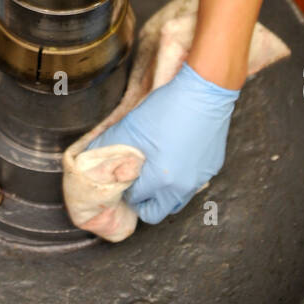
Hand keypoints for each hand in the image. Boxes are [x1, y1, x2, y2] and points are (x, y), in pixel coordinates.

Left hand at [85, 62, 237, 223]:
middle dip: (144, 202)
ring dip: (163, 195)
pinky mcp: (212, 168)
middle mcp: (183, 186)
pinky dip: (181, 179)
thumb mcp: (130, 126)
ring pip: (177, 201)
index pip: (137, 201)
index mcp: (161, 179)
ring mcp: (200, 179)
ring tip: (155, 174)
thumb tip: (91, 155)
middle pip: (158, 212)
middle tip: (136, 184)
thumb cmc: (168, 108)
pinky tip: (175, 158)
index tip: (124, 180)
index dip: (127, 191)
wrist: (205, 91)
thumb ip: (107, 145)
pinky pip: (192, 184)